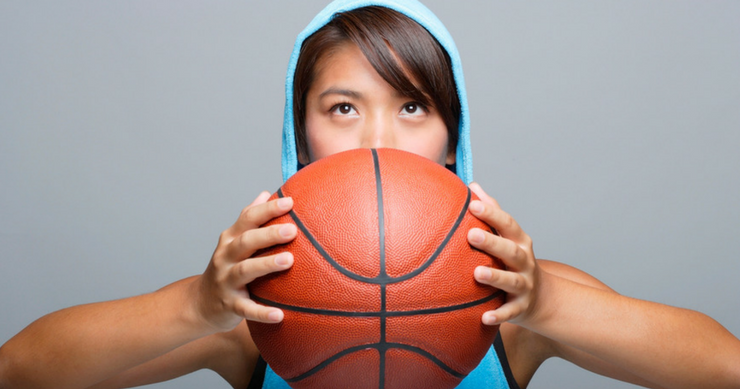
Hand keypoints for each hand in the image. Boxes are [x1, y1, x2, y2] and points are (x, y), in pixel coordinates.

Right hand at [193, 191, 296, 331]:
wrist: (200, 303)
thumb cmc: (226, 267)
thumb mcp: (234, 240)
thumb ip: (250, 218)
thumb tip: (267, 192)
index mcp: (231, 238)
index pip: (248, 219)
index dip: (268, 209)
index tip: (290, 202)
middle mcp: (226, 257)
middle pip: (246, 241)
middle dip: (268, 234)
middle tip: (292, 230)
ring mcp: (226, 281)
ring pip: (245, 270)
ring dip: (266, 264)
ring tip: (289, 260)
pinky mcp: (229, 305)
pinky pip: (246, 309)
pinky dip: (262, 312)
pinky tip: (280, 315)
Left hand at [467, 182, 540, 325]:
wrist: (541, 298)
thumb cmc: (514, 260)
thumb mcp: (508, 236)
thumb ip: (491, 212)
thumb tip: (472, 185)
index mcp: (519, 241)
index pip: (507, 224)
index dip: (491, 213)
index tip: (472, 204)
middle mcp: (524, 262)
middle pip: (511, 251)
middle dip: (493, 242)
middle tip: (471, 234)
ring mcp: (525, 285)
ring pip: (512, 281)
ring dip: (496, 277)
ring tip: (477, 273)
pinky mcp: (521, 307)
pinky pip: (510, 312)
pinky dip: (499, 315)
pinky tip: (484, 318)